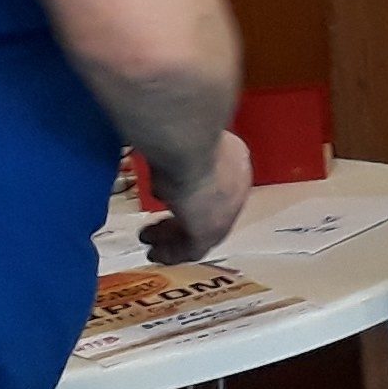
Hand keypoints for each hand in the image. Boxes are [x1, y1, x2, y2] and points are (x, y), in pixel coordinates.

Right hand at [141, 129, 253, 266]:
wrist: (189, 144)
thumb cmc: (184, 133)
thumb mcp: (182, 140)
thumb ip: (180, 152)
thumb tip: (165, 159)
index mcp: (235, 161)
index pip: (218, 185)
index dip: (193, 195)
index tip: (170, 199)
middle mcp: (236, 186)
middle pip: (207, 210)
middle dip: (181, 219)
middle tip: (158, 225)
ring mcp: (226, 211)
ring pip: (198, 231)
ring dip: (172, 237)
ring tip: (150, 241)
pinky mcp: (210, 230)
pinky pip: (191, 248)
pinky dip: (172, 254)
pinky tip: (156, 255)